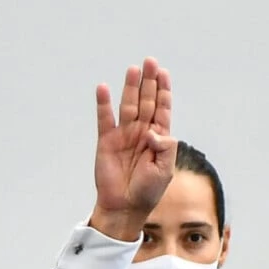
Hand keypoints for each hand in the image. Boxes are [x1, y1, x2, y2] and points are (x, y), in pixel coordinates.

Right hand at [90, 58, 175, 239]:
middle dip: (149, 82)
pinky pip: (105, 118)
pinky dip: (103, 104)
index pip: (162, 108)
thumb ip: (165, 147)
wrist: (124, 207)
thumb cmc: (148, 191)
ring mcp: (124, 135)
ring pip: (128, 105)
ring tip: (133, 69)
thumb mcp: (165, 170)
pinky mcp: (106, 141)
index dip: (163, 90)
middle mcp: (141, 132)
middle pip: (146, 101)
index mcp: (158, 138)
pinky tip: (103, 88)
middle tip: (150, 62)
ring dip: (130, 87)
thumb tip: (153, 130)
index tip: (163, 73)